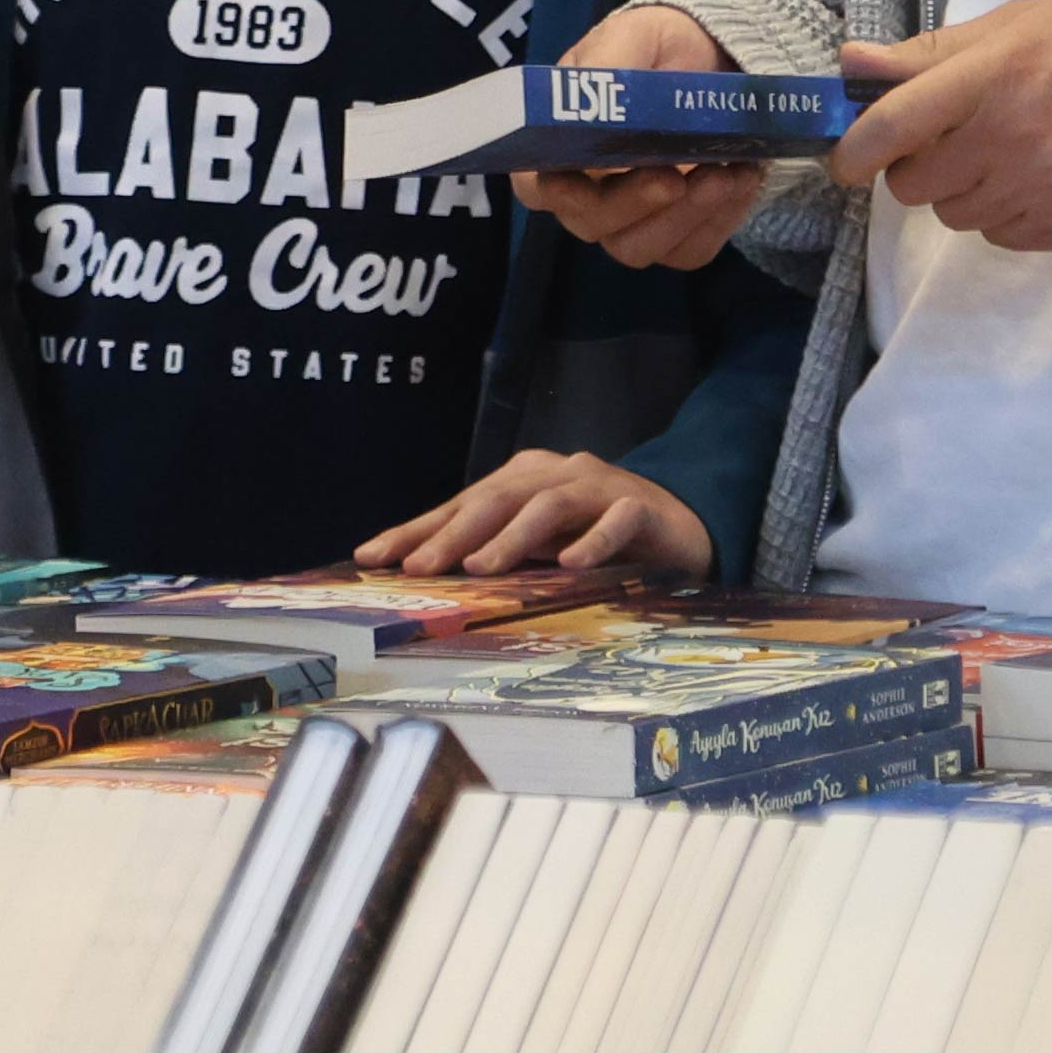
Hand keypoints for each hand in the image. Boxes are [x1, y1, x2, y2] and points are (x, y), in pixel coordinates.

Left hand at [359, 454, 712, 580]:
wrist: (680, 525)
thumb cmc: (595, 538)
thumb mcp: (538, 546)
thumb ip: (493, 552)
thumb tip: (420, 578)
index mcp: (523, 479)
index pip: (461, 504)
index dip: (416, 529)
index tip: (371, 556)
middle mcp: (557, 475)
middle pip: (498, 499)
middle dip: (454, 533)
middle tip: (419, 567)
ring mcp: (601, 487)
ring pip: (551, 505)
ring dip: (515, 536)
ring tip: (483, 567)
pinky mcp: (642, 507)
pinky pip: (618, 521)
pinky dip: (594, 542)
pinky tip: (572, 566)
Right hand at [515, 1, 765, 271]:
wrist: (718, 62)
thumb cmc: (659, 48)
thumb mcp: (633, 36)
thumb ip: (608, 64)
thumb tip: (591, 89)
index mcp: (558, 147)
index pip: (537, 186)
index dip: (557, 192)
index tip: (588, 182)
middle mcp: (586, 195)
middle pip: (593, 224)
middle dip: (636, 203)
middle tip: (675, 178)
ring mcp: (630, 222)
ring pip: (640, 247)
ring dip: (683, 216)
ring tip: (725, 174)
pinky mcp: (678, 237)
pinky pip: (689, 250)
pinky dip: (717, 220)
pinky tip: (741, 180)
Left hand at [837, 0, 1051, 254]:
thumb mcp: (1014, 25)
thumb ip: (930, 52)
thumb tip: (852, 64)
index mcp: (989, 80)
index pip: (891, 127)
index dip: (855, 148)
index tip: (848, 155)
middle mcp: (1006, 142)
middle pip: (914, 185)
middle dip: (917, 165)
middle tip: (949, 137)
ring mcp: (1037, 192)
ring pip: (955, 215)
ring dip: (962, 190)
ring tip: (1004, 152)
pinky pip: (1000, 236)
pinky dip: (1004, 212)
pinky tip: (1037, 176)